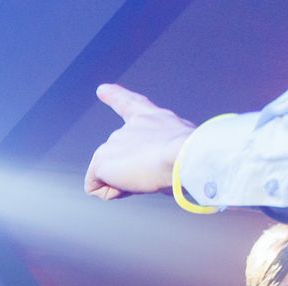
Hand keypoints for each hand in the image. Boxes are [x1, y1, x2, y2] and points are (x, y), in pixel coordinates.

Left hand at [84, 84, 196, 200]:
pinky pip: (95, 187)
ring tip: (147, 177)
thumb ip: (169, 150)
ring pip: (110, 174)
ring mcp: (113, 142)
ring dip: (126, 183)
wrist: (185, 155)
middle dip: (133, 171)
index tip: (102, 90)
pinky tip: (129, 186)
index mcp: (152, 118)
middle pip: (120, 157)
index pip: (129, 104)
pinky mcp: (101, 160)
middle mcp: (129, 127)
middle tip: (155, 172)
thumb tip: (167, 166)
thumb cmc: (192, 155)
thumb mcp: (183, 146)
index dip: (115, 95)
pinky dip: (110, 193)